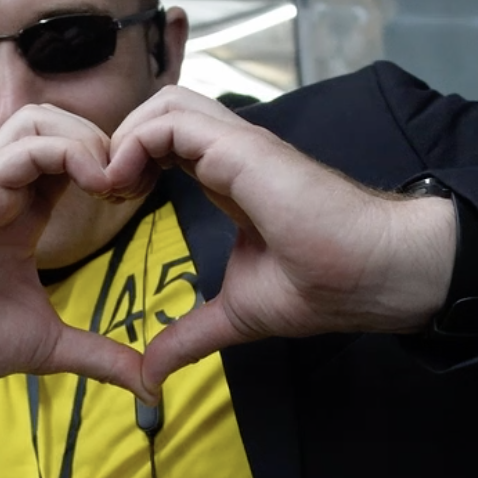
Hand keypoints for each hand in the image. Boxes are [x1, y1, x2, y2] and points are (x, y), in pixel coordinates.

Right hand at [0, 106, 144, 407]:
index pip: (67, 154)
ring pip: (37, 120)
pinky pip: (22, 149)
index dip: (108, 163)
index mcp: (19, 210)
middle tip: (128, 184)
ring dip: (85, 139)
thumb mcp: (51, 345)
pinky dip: (67, 153)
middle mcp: (0, 189)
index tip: (136, 197)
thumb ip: (101, 354)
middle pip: (53, 121)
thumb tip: (147, 382)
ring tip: (112, 182)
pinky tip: (95, 185)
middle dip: (101, 139)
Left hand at [106, 86, 456, 392]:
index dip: (130, 162)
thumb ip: (190, 336)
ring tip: (112, 185)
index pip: (167, 141)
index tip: (113, 205)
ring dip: (124, 137)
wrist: (372, 276)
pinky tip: (125, 184)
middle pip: (160, 110)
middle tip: (105, 191)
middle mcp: (230, 153)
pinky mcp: (244, 147)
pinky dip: (136, 142)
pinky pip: (173, 120)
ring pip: (165, 102)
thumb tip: (152, 374)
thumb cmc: (324, 285)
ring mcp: (239, 145)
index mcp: (228, 179)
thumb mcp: (236, 314)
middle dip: (119, 142)